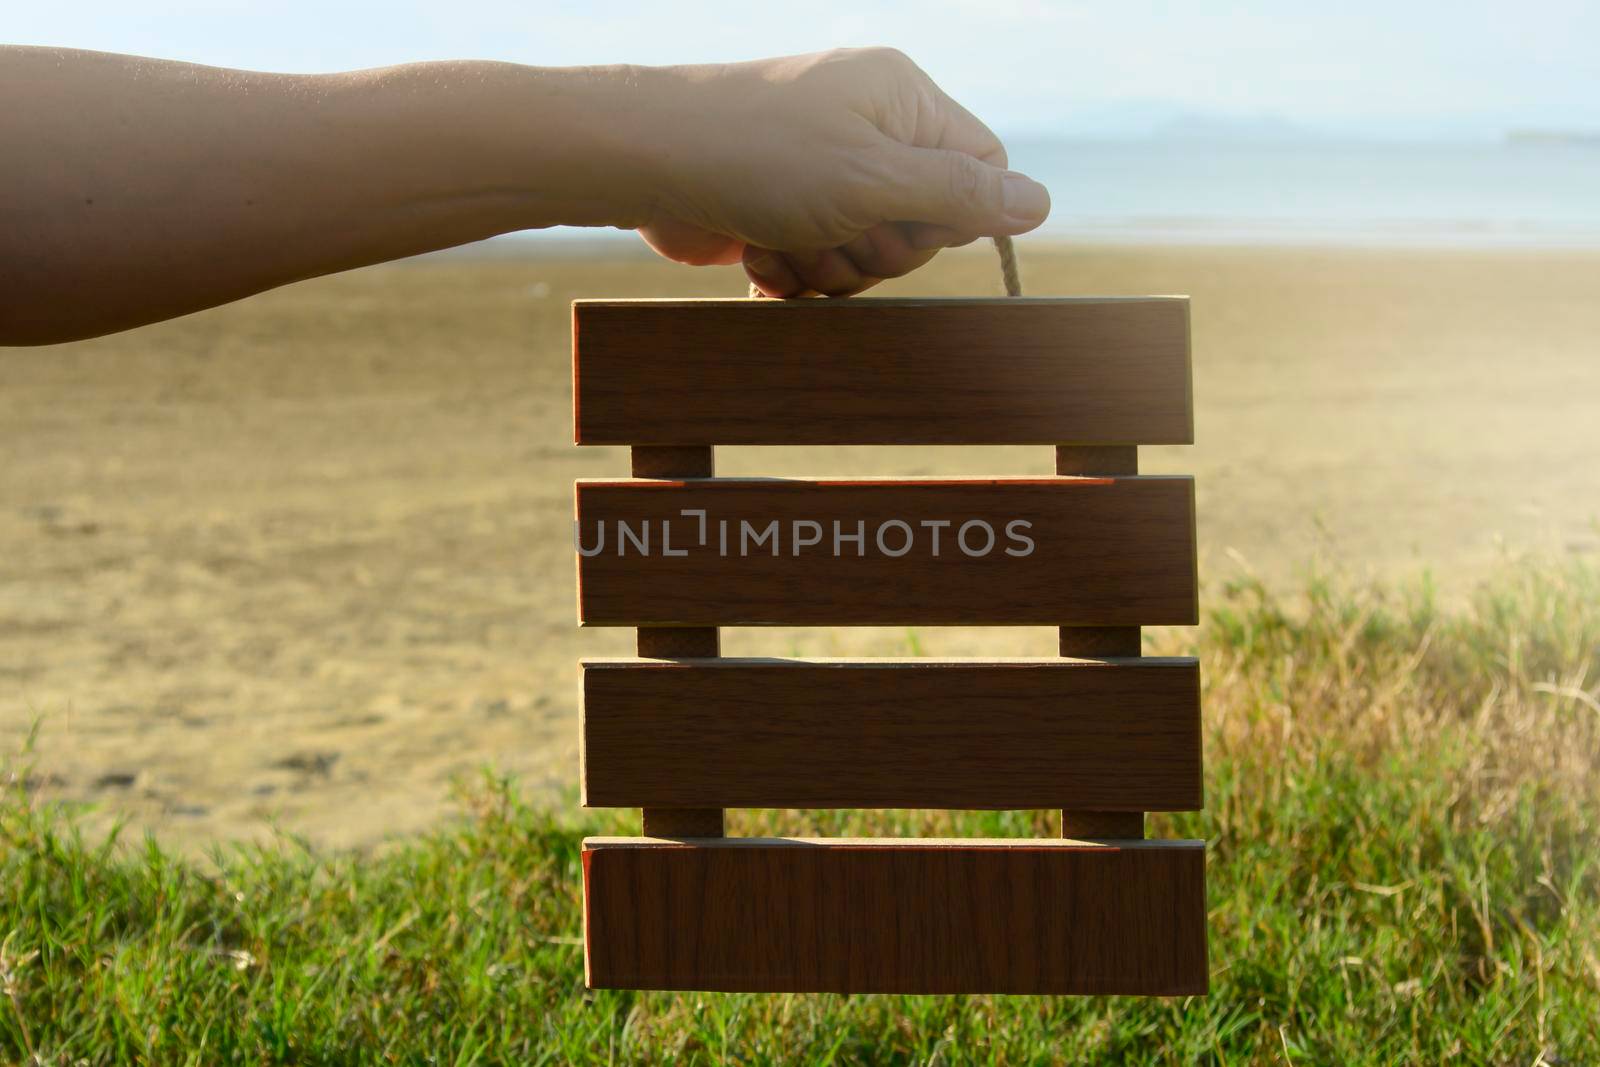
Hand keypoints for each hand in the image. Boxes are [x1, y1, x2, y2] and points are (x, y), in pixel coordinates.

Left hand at [626, 48, 1049, 296]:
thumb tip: (1039, 204)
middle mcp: (868, 128)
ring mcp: (822, 170)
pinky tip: (756, 253)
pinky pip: (818, 263)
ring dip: (827, 265)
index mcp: (903, 100)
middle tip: (832, 227)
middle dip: (876, 247)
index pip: (981, 168)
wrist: (641, 164)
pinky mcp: (783, 209)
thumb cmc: (757, 154)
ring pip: (867, 254)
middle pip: (923, 224)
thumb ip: (962, 194)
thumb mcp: (874, 177)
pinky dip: (791, 270)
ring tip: (783, 237)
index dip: (953, 215)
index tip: (904, 220)